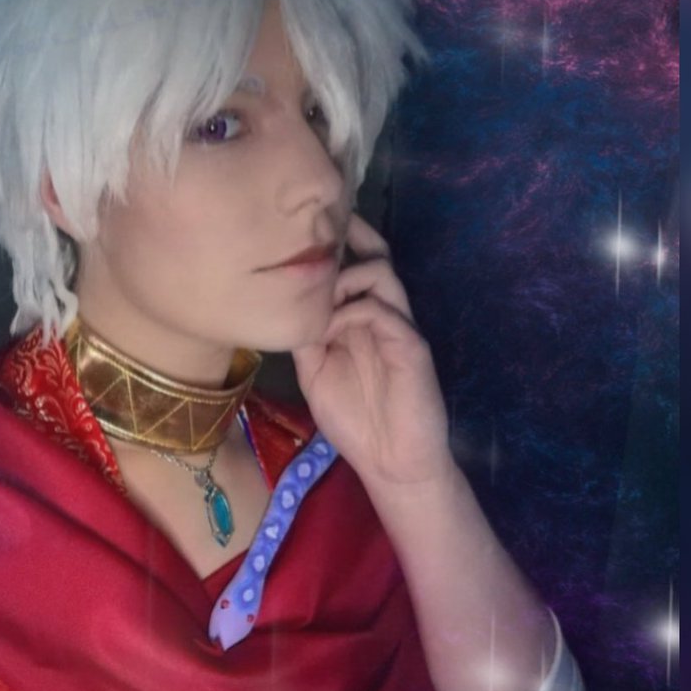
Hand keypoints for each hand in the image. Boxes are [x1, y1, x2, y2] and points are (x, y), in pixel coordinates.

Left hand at [291, 214, 453, 490]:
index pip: (356, 266)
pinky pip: (383, 311)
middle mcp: (384, 314)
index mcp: (363, 318)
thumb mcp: (314, 371)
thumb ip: (303, 335)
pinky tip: (331, 328)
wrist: (392, 462)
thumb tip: (279, 301)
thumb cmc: (354, 420)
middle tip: (315, 233)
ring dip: (344, 276)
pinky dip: (352, 311)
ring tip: (317, 294)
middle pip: (375, 256)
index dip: (338, 243)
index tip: (303, 228)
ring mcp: (400, 327)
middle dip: (347, 238)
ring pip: (381, 274)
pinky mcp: (411, 346)